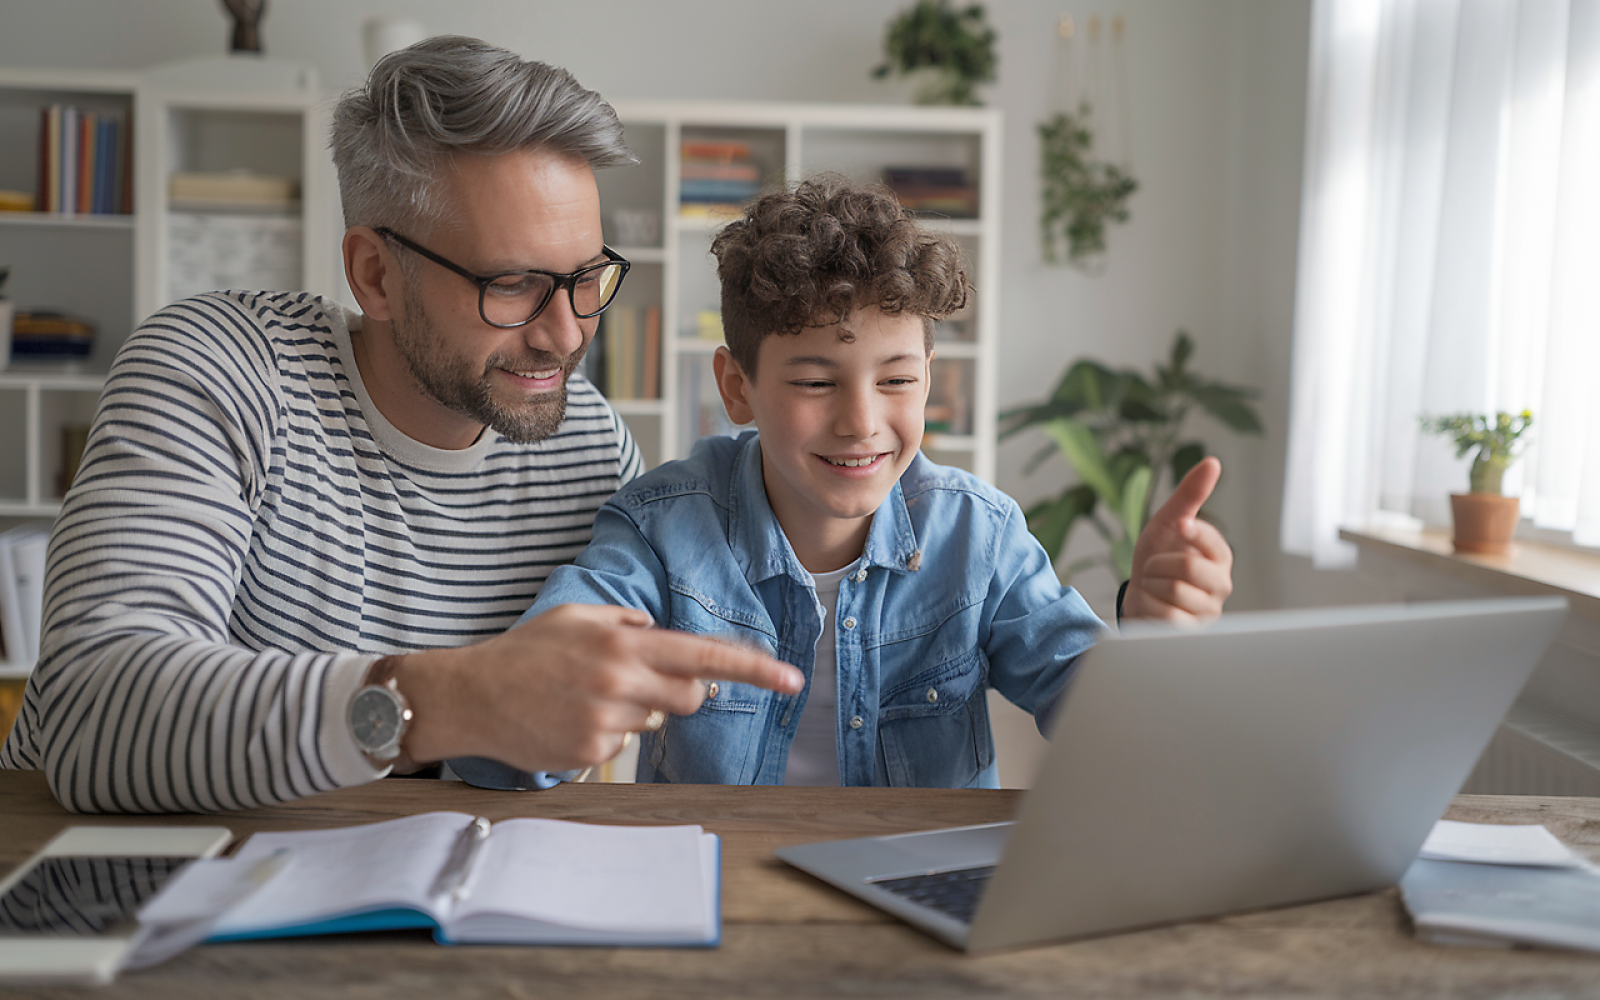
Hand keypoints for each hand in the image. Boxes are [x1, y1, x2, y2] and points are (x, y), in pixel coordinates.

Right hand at [396, 604, 803, 771]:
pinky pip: (623, 744)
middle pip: (689, 697)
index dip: (753, 669)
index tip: (790, 679)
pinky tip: (571, 718)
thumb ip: (626, 620)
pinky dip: (606, 732)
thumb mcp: (577, 616)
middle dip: (678, 691)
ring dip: (636, 710)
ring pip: (655, 721)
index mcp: (624, 641)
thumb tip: (659, 630)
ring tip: (587, 697)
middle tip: (635, 681)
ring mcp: (608, 719)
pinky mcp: (592, 751)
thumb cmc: (524, 653)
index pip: (704, 656)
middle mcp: (621, 679)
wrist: (470, 695)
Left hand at [1122, 456, 1233, 623]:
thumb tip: (1213, 461)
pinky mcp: (1193, 632)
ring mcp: (1209, 610)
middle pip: (1186, 567)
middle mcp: (1221, 583)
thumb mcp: (1167, 522)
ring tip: (1155, 587)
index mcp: (1219, 554)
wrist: (1139, 597)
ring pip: (1174, 591)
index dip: (1187, 530)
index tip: (1178, 527)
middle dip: (1156, 564)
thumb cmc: (1157, 558)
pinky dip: (1150, 607)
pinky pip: (1166, 617)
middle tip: (1154, 568)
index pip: (1207, 536)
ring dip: (1151, 586)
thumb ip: (1190, 494)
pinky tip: (1154, 606)